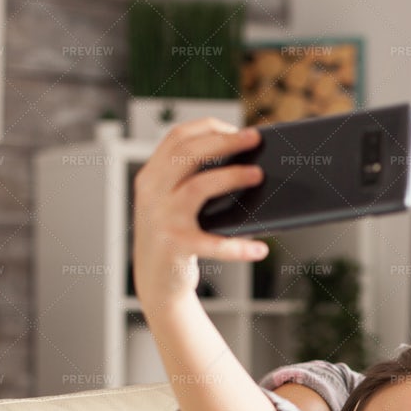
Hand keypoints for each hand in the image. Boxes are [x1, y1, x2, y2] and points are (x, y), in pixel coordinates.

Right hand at [131, 119, 269, 308]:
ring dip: (232, 177)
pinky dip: (238, 247)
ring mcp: (161, 219)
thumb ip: (191, 181)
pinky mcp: (175, 246)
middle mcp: (151, 193)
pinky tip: (260, 249)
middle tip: (255, 138)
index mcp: (151, 177)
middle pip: (188, 153)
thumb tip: (243, 161)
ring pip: (199, 186)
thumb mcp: (174, 204)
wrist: (155, 283)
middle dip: (225, 141)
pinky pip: (213, 244)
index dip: (208, 127)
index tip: (236, 128)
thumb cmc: (175, 238)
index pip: (176, 137)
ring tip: (258, 175)